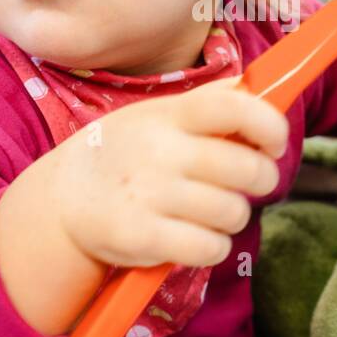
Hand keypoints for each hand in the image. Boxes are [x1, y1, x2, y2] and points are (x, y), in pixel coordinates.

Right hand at [40, 76, 288, 267]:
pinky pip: (210, 248)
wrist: (61, 198)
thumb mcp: (158, 115)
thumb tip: (263, 89)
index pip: (236, 107)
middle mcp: (160, 150)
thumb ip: (209, 102)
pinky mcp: (141, 236)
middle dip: (262, 180)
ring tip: (211, 212)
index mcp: (169, 115)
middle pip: (246, 168)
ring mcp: (149, 194)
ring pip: (233, 212)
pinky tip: (197, 238)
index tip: (275, 143)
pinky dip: (213, 247)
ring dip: (233, 217)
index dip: (270, 125)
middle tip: (248, 185)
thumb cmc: (125, 152)